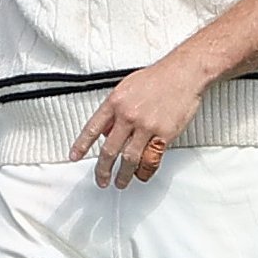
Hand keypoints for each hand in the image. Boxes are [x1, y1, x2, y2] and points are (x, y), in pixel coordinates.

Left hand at [69, 57, 206, 187]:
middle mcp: (128, 116)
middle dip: (103, 169)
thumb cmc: (155, 78)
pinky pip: (152, 157)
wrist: (183, 73)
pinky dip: (146, 170)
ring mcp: (147, 126)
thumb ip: (112, 110)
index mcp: (114, 103)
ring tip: (120, 183)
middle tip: (100, 180)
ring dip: (123, 174)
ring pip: (130, 158)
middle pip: (110, 150)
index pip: (91, 128)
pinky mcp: (165, 134)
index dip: (81, 146)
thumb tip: (104, 131)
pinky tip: (141, 175)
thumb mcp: (124, 88)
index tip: (74, 157)